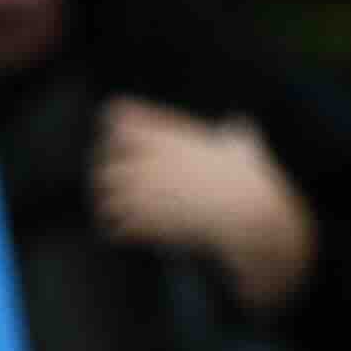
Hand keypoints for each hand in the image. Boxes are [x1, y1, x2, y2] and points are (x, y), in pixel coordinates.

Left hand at [98, 103, 316, 313]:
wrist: (248, 215)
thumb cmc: (251, 181)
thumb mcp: (243, 147)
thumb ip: (233, 133)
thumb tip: (237, 123)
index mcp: (167, 137)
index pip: (116, 118)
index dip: (112, 128)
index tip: (114, 140)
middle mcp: (148, 159)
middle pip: (99, 158)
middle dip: (104, 172)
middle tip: (110, 184)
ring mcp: (140, 191)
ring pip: (101, 194)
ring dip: (107, 203)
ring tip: (117, 211)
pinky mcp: (141, 220)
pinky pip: (112, 227)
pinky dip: (116, 231)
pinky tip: (129, 233)